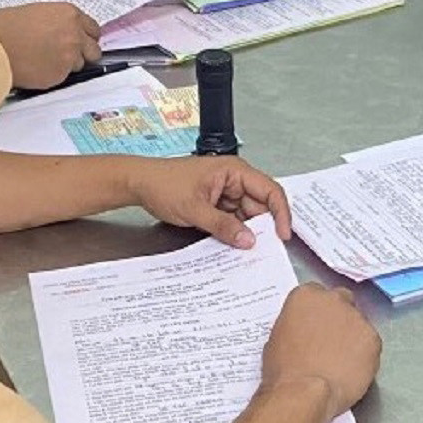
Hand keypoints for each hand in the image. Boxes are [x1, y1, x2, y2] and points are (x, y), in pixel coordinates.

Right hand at [0, 2, 101, 90]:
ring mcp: (70, 56)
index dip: (85, 36)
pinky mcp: (60, 75)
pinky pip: (64, 77)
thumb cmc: (3, 28)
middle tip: (66, 54)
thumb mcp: (34, 12)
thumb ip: (54, 20)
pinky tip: (37, 68)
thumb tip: (58, 29)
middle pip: (94, 50)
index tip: (80, 41)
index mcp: (69, 14)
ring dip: (67, 65)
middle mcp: (75, 35)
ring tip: (45, 60)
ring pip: (79, 65)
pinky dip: (53, 75)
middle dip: (83, 53)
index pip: (93, 28)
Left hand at [129, 156, 292, 247]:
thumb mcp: (194, 209)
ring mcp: (226, 192)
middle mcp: (234, 180)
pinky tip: (233, 245)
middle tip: (264, 250)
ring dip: (247, 232)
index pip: (270, 190)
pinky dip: (235, 232)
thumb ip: (223, 226)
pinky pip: (233, 220)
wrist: (139, 184)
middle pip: (261, 205)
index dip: (281, 213)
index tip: (283, 235)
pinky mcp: (217, 204)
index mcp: (234, 171)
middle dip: (263, 227)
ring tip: (247, 251)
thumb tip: (248, 240)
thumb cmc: (163, 184)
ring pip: (247, 215)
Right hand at [261, 284, 380, 421]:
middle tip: (330, 342)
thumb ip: (296, 324)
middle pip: (342, 302)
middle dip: (338, 318)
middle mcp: (334, 299)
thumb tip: (304, 331)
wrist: (304, 391)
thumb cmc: (283, 368)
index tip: (315, 327)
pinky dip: (364, 355)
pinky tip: (351, 370)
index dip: (317, 313)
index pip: (316, 294)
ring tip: (341, 361)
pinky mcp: (374, 339)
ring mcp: (357, 318)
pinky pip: (370, 344)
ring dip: (352, 337)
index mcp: (307, 295)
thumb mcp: (277, 336)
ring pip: (358, 324)